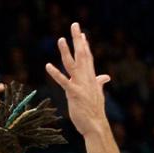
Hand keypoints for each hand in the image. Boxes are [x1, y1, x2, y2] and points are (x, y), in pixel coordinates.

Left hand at [45, 22, 111, 136]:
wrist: (96, 125)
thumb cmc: (95, 111)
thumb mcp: (98, 94)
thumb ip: (100, 83)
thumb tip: (106, 77)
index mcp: (91, 78)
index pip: (88, 57)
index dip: (84, 45)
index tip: (82, 33)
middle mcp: (86, 78)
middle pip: (82, 55)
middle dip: (78, 40)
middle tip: (75, 25)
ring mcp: (80, 85)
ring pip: (72, 64)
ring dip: (66, 51)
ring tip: (61, 39)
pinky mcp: (74, 94)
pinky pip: (63, 81)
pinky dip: (55, 73)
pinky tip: (48, 65)